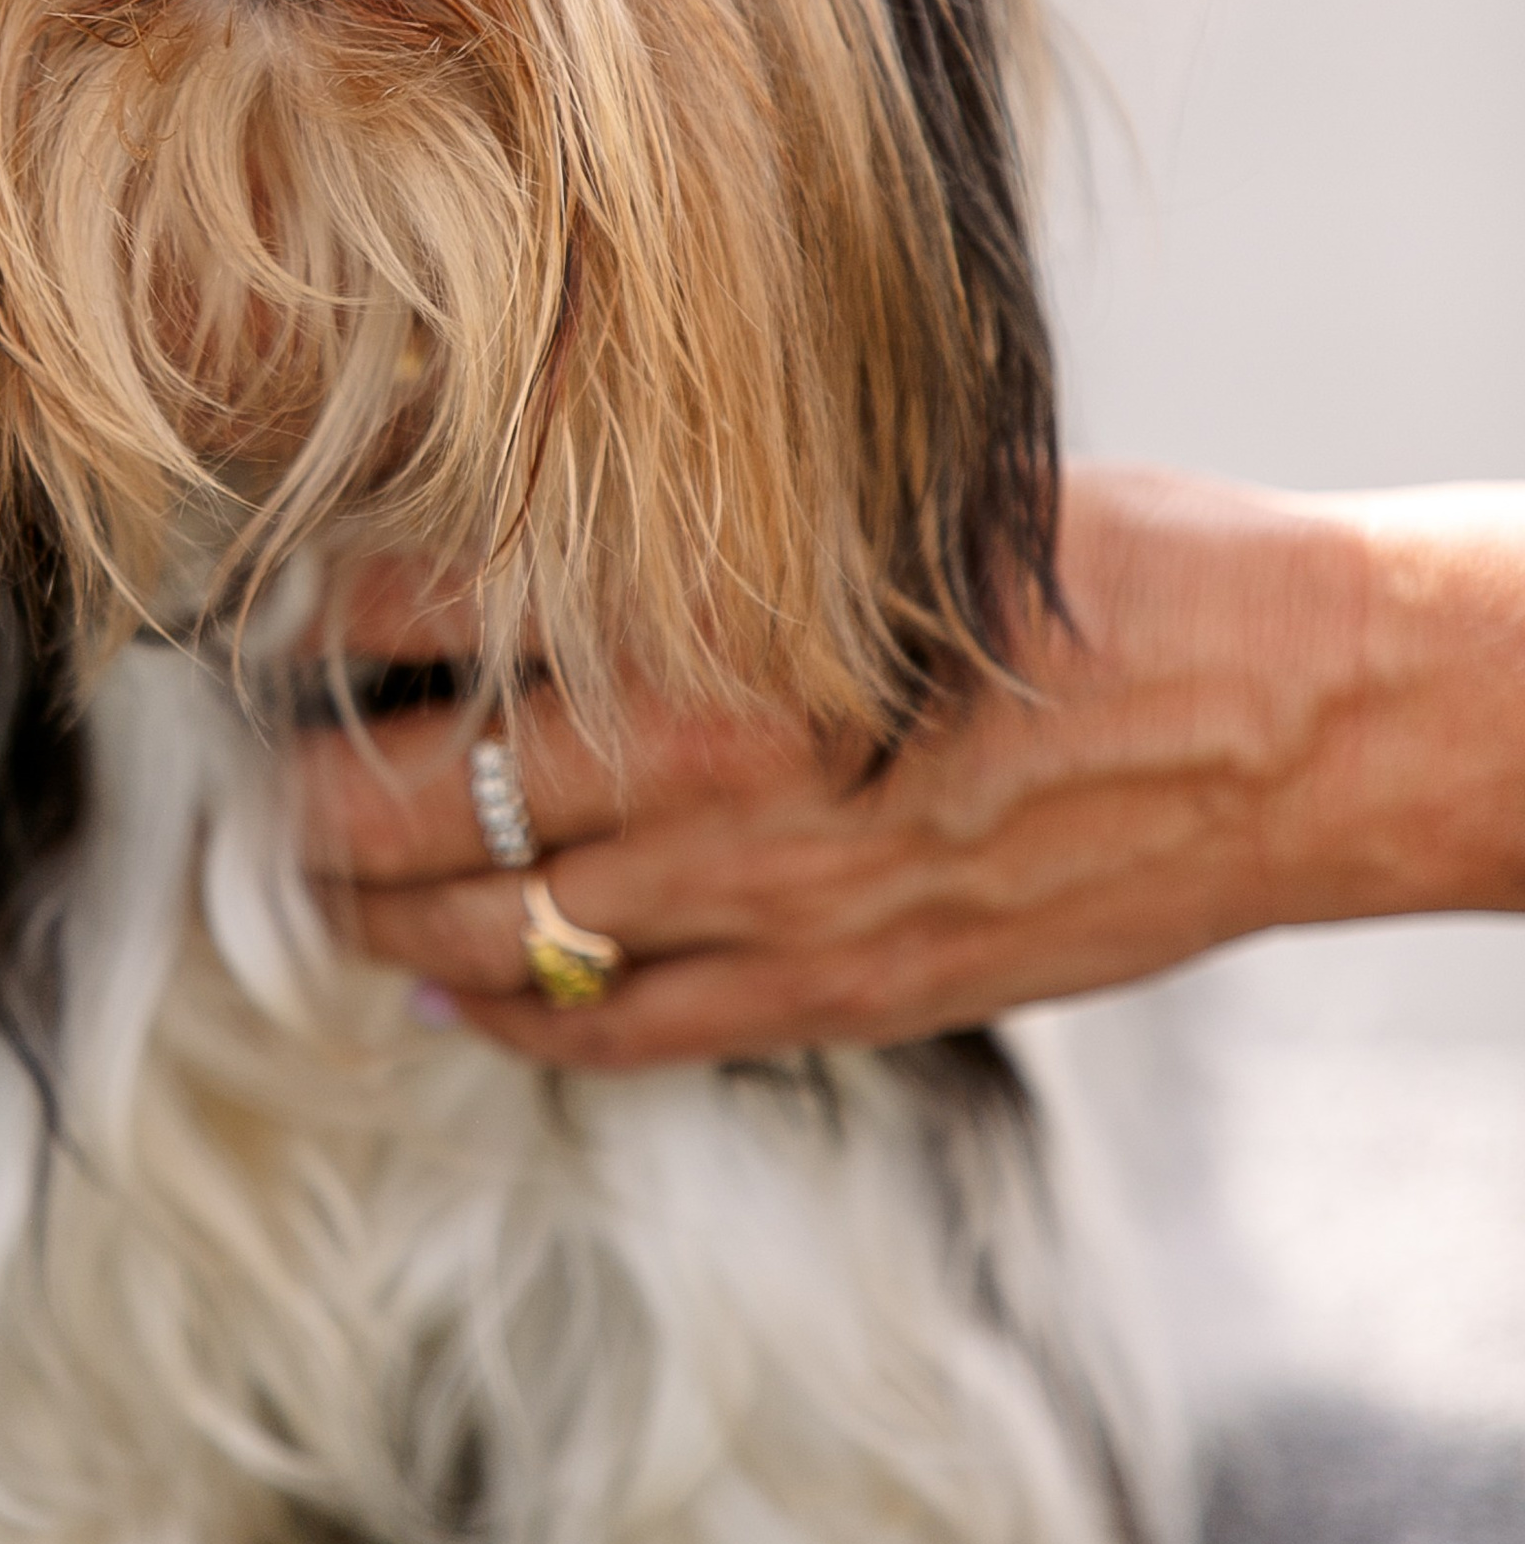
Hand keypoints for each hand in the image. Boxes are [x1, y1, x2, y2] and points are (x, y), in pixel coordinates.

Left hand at [295, 467, 1524, 1062]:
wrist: (1282, 725)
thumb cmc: (1098, 574)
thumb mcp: (880, 509)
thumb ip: (706, 542)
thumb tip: (534, 551)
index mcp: (711, 608)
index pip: (428, 610)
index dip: (317, 619)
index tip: (274, 617)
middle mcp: (708, 764)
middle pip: (407, 799)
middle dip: (299, 795)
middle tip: (261, 771)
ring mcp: (761, 901)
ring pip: (479, 933)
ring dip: (369, 915)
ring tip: (318, 885)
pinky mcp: (823, 995)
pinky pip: (605, 1035)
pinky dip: (499, 1018)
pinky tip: (448, 993)